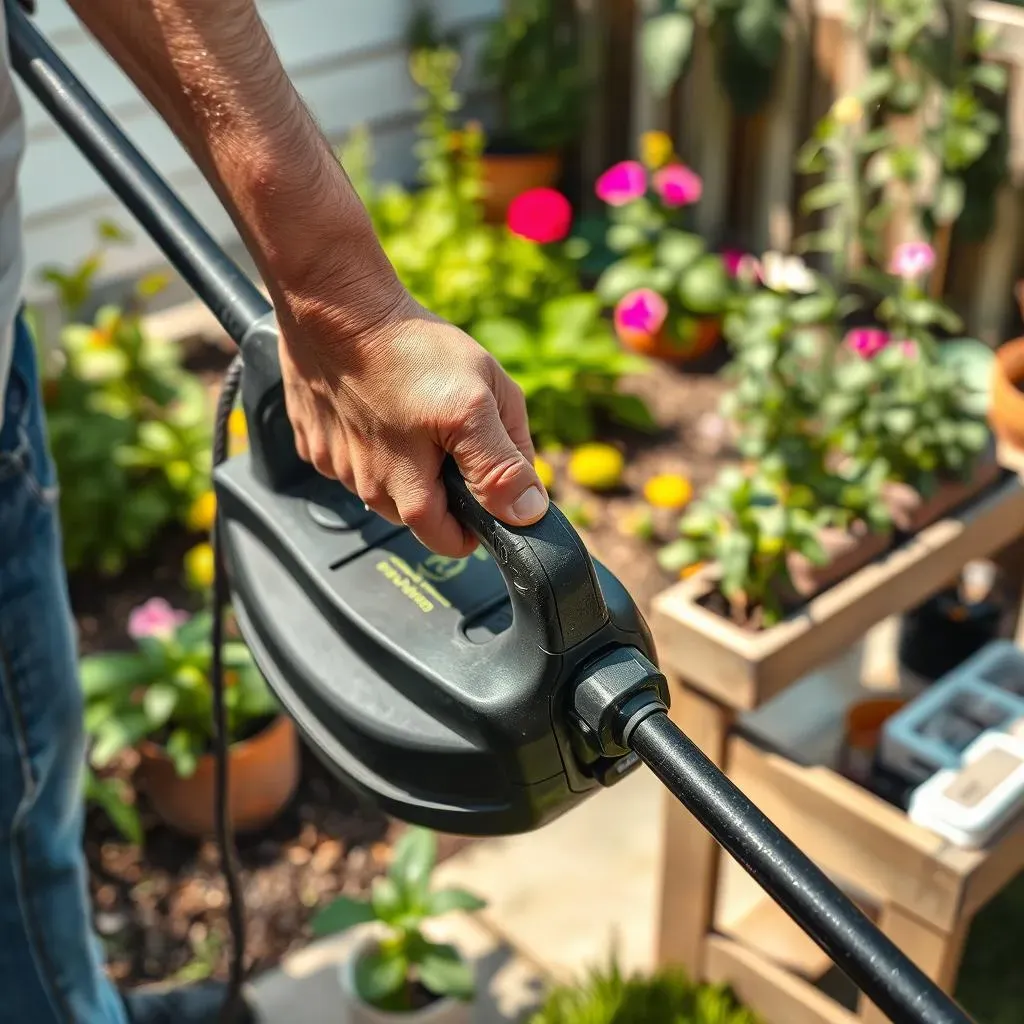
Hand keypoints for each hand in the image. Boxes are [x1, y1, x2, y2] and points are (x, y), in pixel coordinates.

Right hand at [276, 287, 549, 557]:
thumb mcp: (481, 403)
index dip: (480, 519)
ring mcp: (335, 466)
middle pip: (420, 514)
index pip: (453, 543)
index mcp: (411, 495)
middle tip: (453, 430)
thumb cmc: (409, 350)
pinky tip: (379, 402)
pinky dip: (370, 436)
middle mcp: (367, 491)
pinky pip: (351, 455)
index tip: (488, 487)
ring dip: (404, 459)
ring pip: (384, 484)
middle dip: (445, 483)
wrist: (336, 304)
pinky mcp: (314, 440)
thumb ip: (504, 466)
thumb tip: (526, 513)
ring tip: (414, 408)